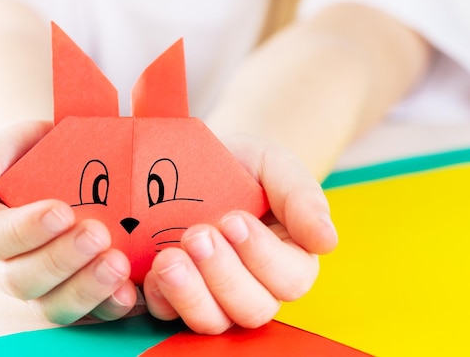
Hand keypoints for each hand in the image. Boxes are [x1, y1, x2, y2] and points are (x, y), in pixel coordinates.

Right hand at [0, 121, 137, 323]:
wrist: (73, 164)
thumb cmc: (37, 153)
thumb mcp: (13, 144)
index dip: (25, 230)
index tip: (61, 211)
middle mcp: (6, 266)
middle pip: (22, 280)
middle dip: (60, 260)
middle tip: (97, 235)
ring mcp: (42, 287)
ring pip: (53, 306)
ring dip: (86, 290)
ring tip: (117, 265)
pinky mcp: (76, 296)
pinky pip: (89, 315)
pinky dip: (109, 307)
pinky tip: (130, 292)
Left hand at [142, 133, 337, 333]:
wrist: (199, 158)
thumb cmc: (244, 165)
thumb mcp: (275, 165)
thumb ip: (302, 197)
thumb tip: (327, 241)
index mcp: (290, 258)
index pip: (289, 279)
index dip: (262, 256)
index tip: (233, 220)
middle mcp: (256, 286)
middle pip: (252, 309)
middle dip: (223, 274)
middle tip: (198, 235)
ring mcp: (215, 295)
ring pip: (214, 321)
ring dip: (191, 294)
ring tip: (169, 259)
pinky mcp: (178, 295)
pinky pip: (170, 315)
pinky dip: (161, 297)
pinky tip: (153, 268)